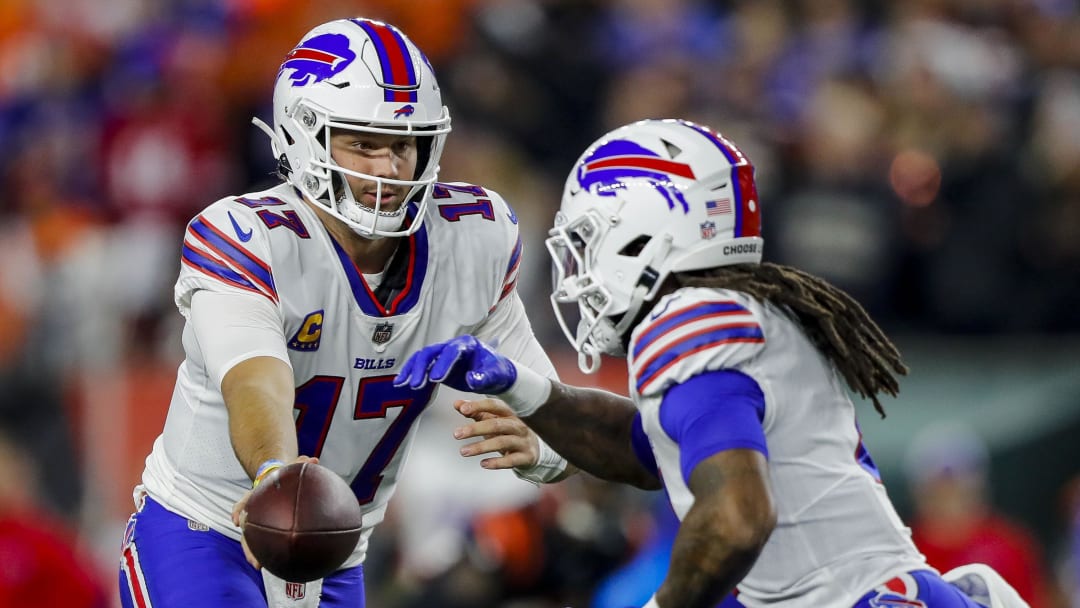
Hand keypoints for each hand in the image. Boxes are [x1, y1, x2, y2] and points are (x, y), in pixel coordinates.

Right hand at [232, 455, 318, 569]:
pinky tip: (272, 563)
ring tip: (258, 565)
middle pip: (245, 527)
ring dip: (252, 552)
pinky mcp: (263, 528)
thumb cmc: (283, 476)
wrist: (276, 480)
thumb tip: (314, 460)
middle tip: (251, 556)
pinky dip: (265, 552)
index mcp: (256, 496)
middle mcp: (253, 510)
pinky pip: (262, 541)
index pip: (243, 502)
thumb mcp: (289, 468)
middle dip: (247, 541)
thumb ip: (300, 464)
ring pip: (250, 538)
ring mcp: (256, 520)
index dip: (237, 511)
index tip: (235, 521)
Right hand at [394, 335, 516, 393]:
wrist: (495, 375)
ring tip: (402, 384)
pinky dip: (411, 374)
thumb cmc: (497, 372)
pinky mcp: (438, 365)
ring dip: (412, 370)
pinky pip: (421, 367)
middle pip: (432, 352)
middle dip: (421, 368)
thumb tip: (472, 379)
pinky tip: (401, 383)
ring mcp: (444, 355)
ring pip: (422, 358)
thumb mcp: (495, 376)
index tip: (436, 378)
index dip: (443, 364)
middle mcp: (453, 346)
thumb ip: (484, 378)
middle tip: (416, 385)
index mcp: (467, 344)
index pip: (452, 351)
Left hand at [452, 399, 538, 469]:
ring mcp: (523, 441)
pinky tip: (483, 463)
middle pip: (496, 424)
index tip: (463, 409)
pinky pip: (511, 460)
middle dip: (475, 429)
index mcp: (510, 413)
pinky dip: (496, 463)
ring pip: (502, 442)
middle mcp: (518, 425)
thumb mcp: (494, 420)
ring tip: (463, 451)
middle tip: (457, 434)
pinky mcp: (526, 457)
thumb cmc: (509, 432)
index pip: (495, 405)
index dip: (479, 406)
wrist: (534, 450)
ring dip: (481, 447)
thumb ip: (476, 412)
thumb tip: (457, 404)